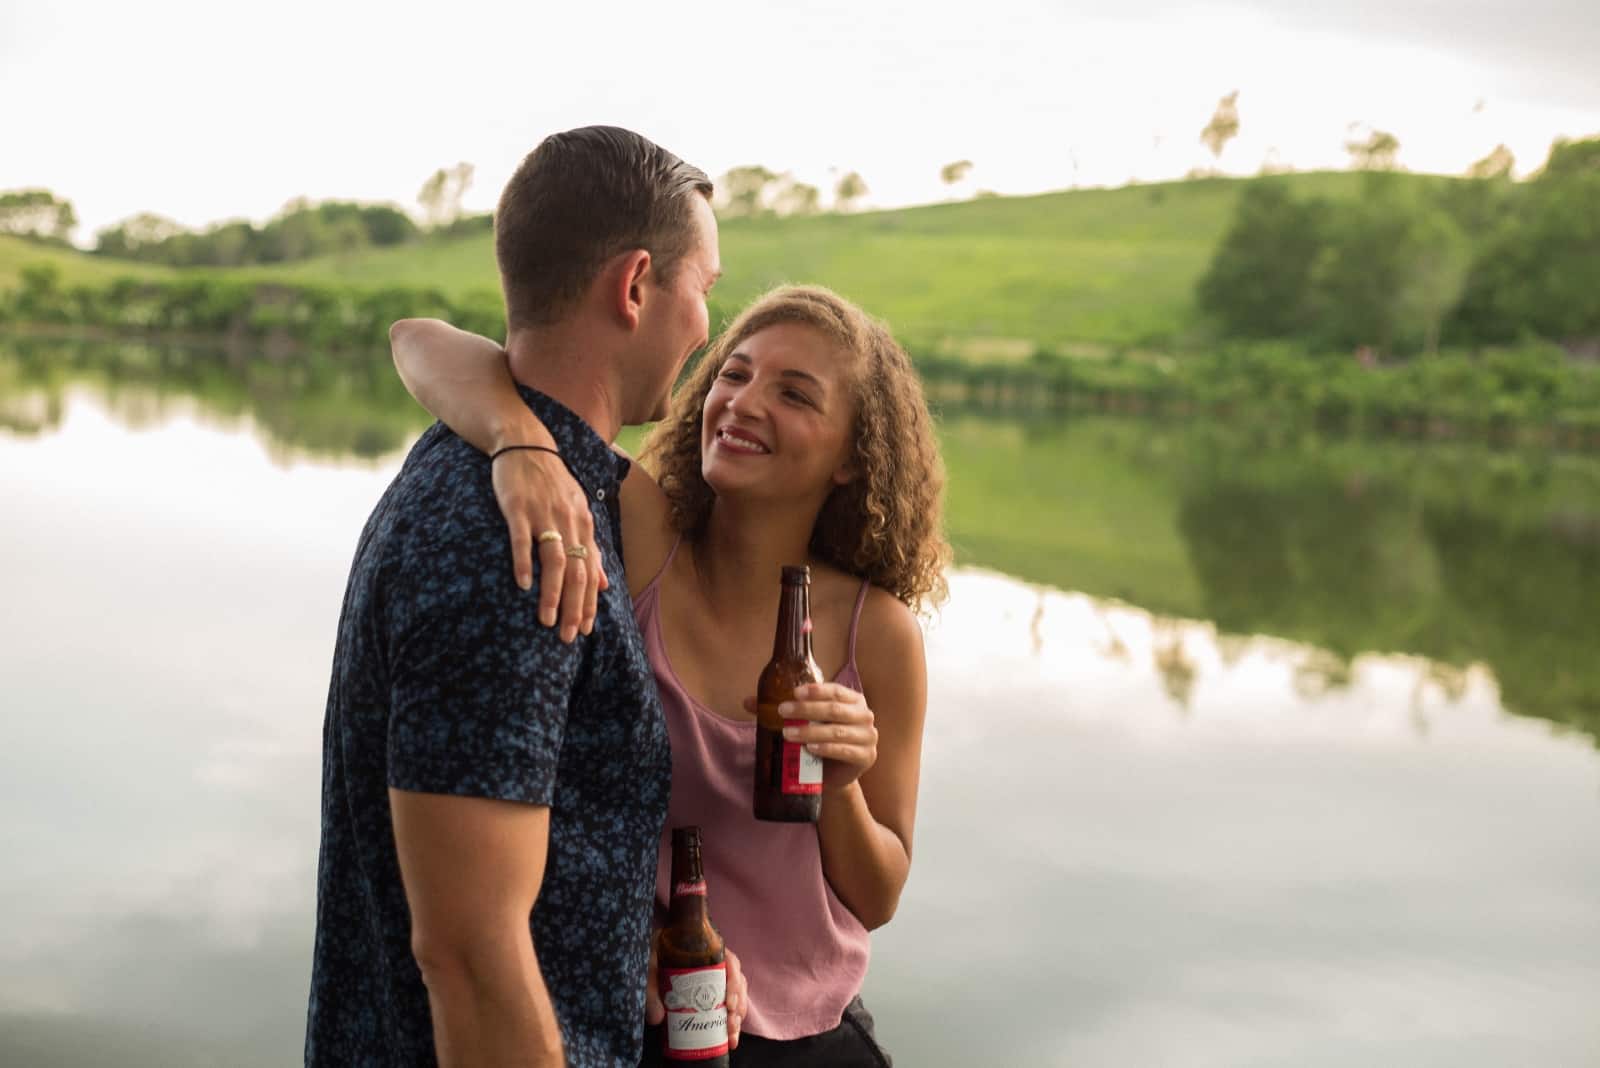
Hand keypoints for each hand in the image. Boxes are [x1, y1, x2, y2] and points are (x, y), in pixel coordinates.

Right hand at [491, 448, 608, 642]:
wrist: (526, 442)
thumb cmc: (551, 483)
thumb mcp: (577, 512)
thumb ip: (591, 548)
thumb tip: (605, 584)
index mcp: (584, 525)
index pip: (591, 572)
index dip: (589, 603)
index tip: (585, 630)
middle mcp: (569, 522)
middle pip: (577, 572)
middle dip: (575, 607)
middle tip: (569, 637)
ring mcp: (544, 515)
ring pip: (554, 561)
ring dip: (552, 593)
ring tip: (547, 620)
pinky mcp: (518, 508)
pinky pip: (522, 539)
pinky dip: (523, 562)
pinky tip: (522, 584)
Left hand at [646, 941, 746, 1049]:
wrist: (652, 950)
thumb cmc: (653, 952)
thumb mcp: (650, 963)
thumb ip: (651, 987)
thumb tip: (656, 1018)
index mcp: (708, 950)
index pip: (731, 963)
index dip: (734, 983)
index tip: (729, 1004)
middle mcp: (717, 962)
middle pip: (738, 983)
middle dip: (738, 1008)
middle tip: (730, 1027)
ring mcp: (717, 977)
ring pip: (737, 995)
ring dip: (737, 1017)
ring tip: (731, 1037)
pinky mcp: (712, 991)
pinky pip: (729, 1004)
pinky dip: (732, 1020)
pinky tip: (729, 1035)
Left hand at [745, 683, 878, 793]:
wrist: (833, 774)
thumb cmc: (820, 741)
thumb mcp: (805, 723)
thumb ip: (781, 711)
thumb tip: (748, 702)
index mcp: (852, 700)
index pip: (835, 691)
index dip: (816, 691)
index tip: (794, 692)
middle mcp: (864, 715)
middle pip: (834, 709)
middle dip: (807, 709)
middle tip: (783, 711)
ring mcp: (868, 737)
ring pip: (837, 731)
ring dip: (811, 731)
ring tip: (788, 734)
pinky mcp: (866, 757)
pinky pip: (845, 750)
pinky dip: (826, 748)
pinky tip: (810, 748)